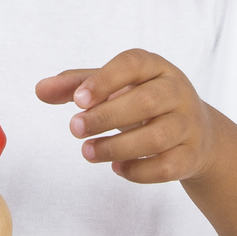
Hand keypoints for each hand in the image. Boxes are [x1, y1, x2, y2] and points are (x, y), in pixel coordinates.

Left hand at [36, 50, 215, 183]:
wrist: (196, 132)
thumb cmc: (144, 103)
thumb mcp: (114, 87)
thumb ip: (76, 85)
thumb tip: (40, 90)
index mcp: (156, 67)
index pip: (133, 64)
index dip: (104, 81)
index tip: (77, 100)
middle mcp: (177, 91)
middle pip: (146, 102)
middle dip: (106, 117)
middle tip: (74, 128)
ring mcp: (188, 124)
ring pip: (156, 137)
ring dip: (117, 147)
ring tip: (87, 152)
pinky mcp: (191, 155)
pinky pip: (166, 166)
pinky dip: (138, 171)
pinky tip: (117, 168)